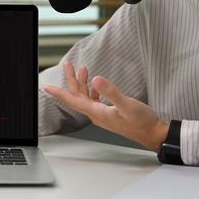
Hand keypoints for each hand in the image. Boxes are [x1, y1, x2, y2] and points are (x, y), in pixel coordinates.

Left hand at [44, 61, 168, 150]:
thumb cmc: (142, 122)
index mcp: (96, 112)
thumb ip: (111, 92)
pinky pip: (94, 100)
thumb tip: (96, 80)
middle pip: (77, 96)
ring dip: (81, 83)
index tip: (46, 87)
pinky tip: (94, 84)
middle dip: (71, 80)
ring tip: (81, 69)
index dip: (58, 93)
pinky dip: (91, 90)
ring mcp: (102, 114)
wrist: (152, 134)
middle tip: (68, 65)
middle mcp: (96, 114)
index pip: (72, 100)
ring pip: (85, 97)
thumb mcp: (127, 104)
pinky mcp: (109, 114)